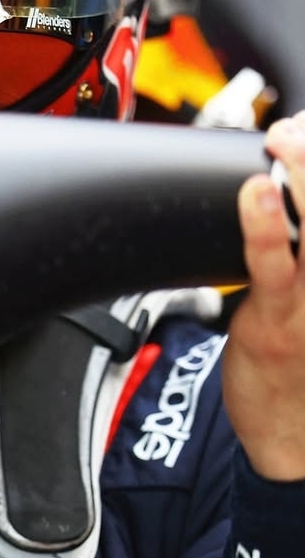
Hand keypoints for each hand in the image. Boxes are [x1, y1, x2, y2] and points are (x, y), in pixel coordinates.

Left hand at [224, 111, 304, 479]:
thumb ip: (298, 246)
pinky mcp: (281, 319)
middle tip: (293, 128)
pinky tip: (257, 193)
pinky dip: (265, 227)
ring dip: (303, 177)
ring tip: (282, 141)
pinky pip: (274, 266)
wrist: (291, 430)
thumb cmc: (301, 351)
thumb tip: (278, 185)